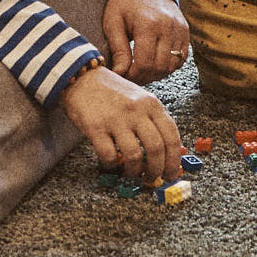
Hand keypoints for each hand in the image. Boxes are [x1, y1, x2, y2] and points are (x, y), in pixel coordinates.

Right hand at [60, 64, 182, 182]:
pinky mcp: (96, 127)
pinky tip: (111, 164)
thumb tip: (165, 153)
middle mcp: (137, 111)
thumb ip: (152, 120)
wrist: (82, 77)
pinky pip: (109, 155)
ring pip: (135, 155)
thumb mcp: (140, 99)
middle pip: (156, 148)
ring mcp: (116, 119)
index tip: (171, 174)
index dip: (174, 160)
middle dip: (157, 170)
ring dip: (135, 171)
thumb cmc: (113, 92)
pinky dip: (112, 165)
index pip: (172, 136)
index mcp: (152, 105)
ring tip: (132, 174)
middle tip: (152, 179)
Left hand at [100, 0, 190, 84]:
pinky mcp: (185, 30)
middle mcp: (168, 27)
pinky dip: (169, 65)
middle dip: (144, 77)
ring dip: (157, 73)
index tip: (122, 75)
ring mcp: (180, 29)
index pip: (144, 63)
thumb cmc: (124, 3)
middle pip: (160, 67)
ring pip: (173, 65)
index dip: (133, 76)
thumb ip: (118, 50)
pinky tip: (155, 63)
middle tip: (131, 76)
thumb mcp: (113, 23)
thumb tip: (119, 74)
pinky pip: (181, 58)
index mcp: (148, 24)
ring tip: (142, 70)